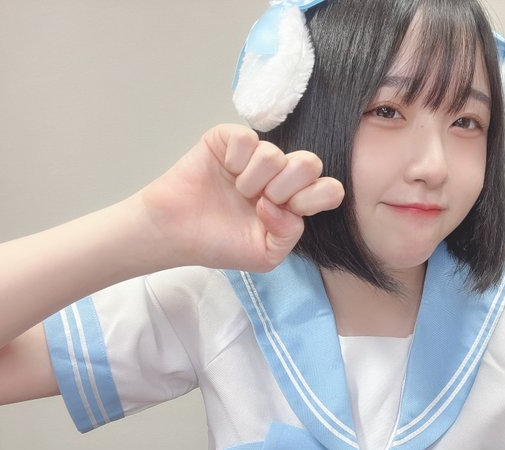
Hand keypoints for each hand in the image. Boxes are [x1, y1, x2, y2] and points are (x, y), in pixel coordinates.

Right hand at [137, 124, 343, 271]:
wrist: (174, 233)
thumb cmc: (218, 243)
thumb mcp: (265, 255)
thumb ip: (289, 234)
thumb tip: (285, 206)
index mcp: (293, 201)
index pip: (330, 189)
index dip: (314, 198)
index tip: (290, 211)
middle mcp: (279, 175)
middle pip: (310, 163)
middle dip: (286, 188)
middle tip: (261, 202)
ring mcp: (255, 156)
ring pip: (274, 154)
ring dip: (253, 180)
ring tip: (237, 192)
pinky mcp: (229, 139)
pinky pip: (247, 138)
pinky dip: (236, 160)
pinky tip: (225, 171)